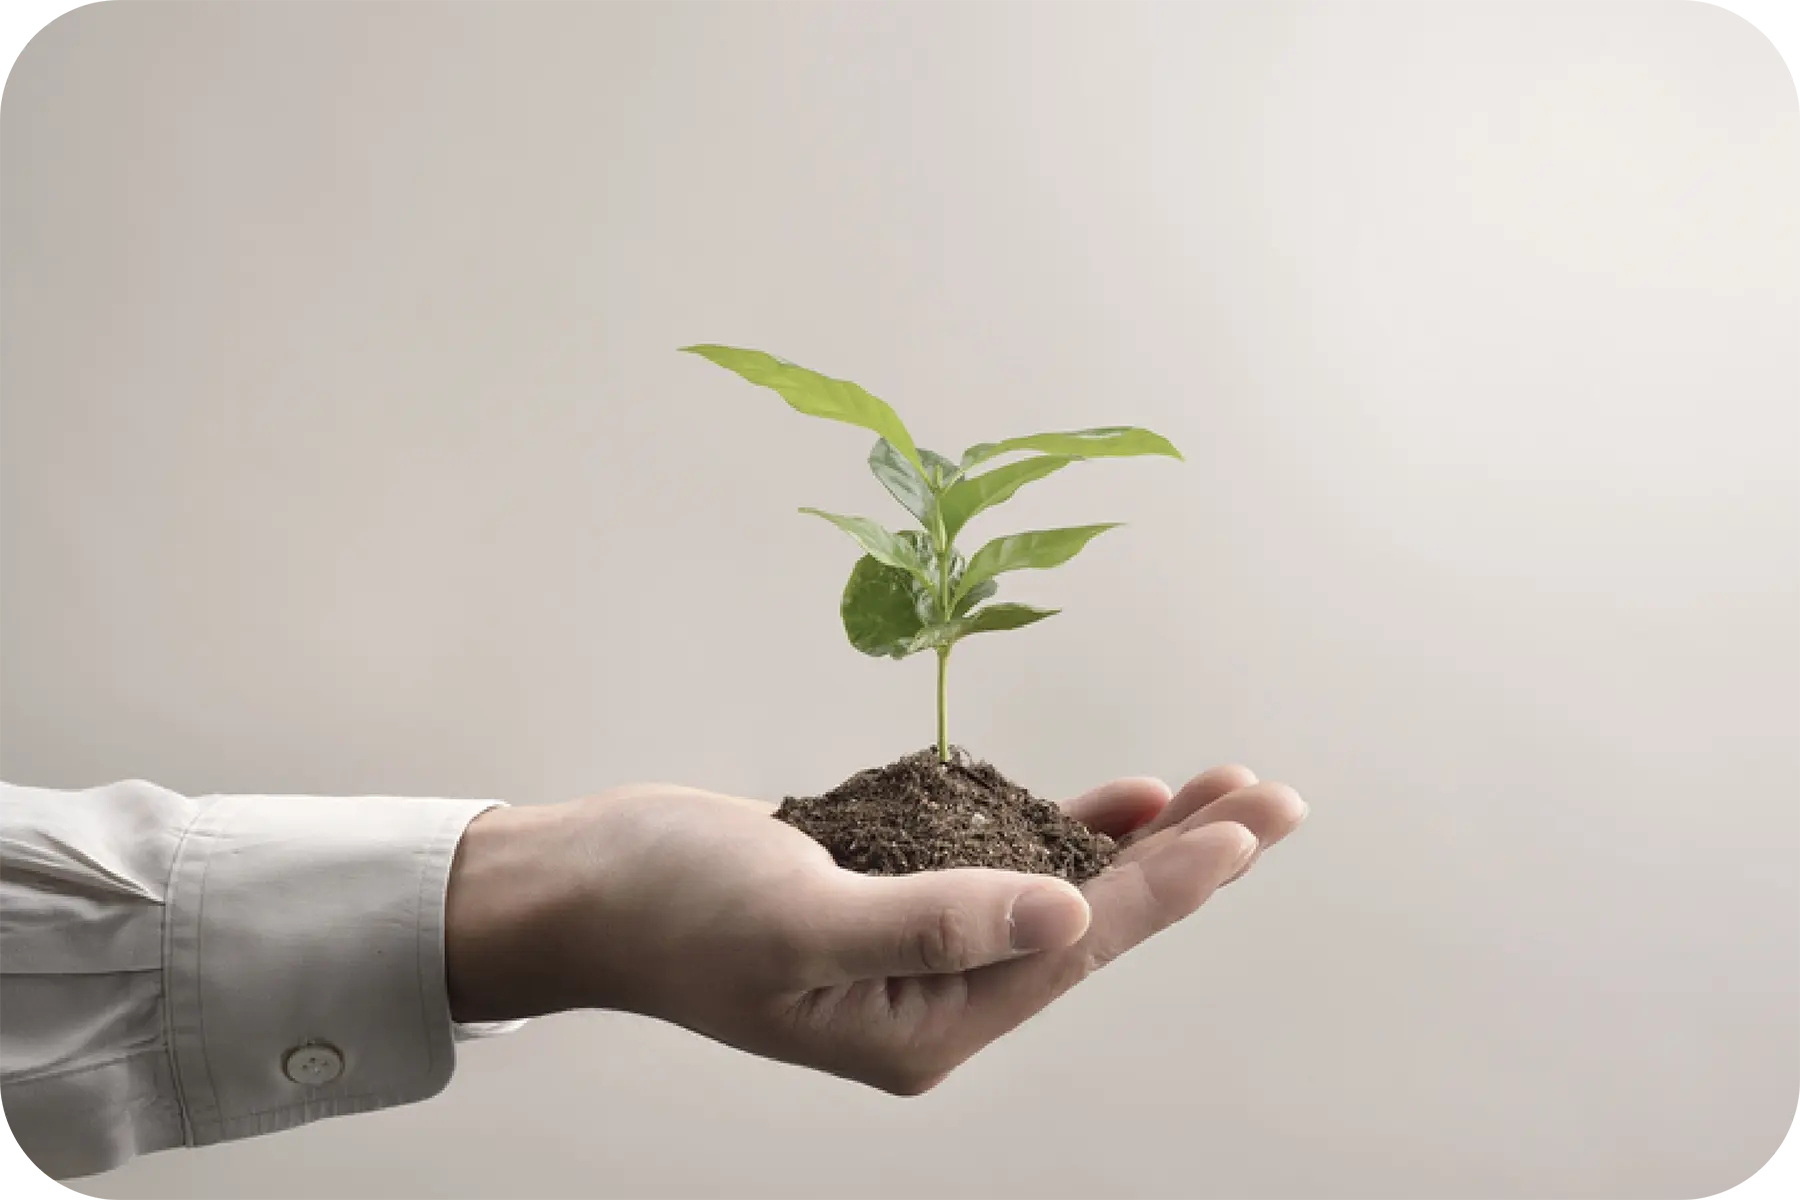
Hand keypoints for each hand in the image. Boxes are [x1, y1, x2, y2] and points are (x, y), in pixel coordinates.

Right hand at [445, 764, 1306, 1093]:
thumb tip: (1068, 919)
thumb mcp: (802, 919)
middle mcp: (935, 997)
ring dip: (1141, 840)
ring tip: (1223, 790)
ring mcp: (919, 945)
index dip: (1169, 885)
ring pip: (1059, 887)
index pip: (1075, 949)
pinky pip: (1004, 861)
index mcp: (924, 1027)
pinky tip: (1120, 800)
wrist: (590, 882)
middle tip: (1274, 799)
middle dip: (1185, 862)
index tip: (1248, 827)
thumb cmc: (674, 908)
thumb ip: (936, 921)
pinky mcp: (897, 891)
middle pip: (1090, 922)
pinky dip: (1061, 826)